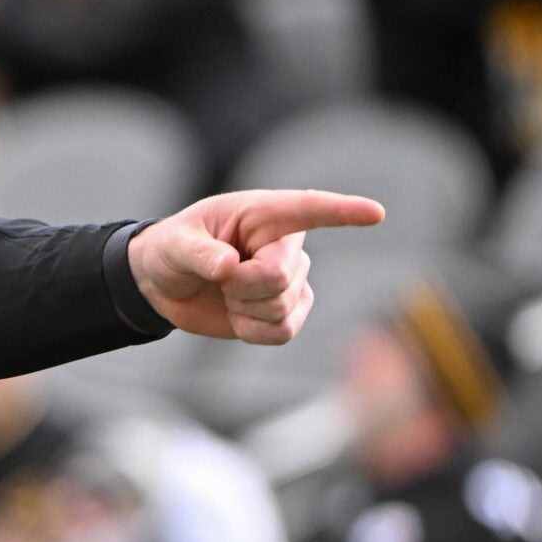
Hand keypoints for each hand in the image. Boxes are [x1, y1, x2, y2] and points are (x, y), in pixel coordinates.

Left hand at [128, 190, 385, 344]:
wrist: (166, 285)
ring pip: (282, 308)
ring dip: (243, 308)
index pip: (309, 209)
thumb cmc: (172, 250)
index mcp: (264, 214)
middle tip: (218, 276)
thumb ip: (198, 253)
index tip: (375, 213)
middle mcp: (286, 245)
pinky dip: (251, 331)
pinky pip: (283, 332)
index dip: (343, 212)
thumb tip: (228, 266)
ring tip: (226, 291)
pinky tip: (237, 315)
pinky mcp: (287, 311)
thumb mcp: (174, 244)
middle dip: (240, 286)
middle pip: (279, 277)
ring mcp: (291, 280)